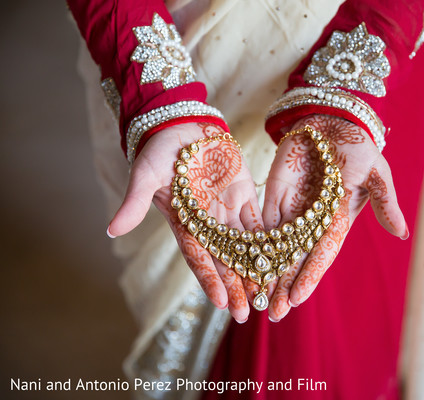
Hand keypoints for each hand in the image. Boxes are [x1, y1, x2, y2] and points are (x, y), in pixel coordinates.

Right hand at [107, 122, 262, 322]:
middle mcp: (209, 223)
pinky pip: (259, 221)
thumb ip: (135, 203)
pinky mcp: (244, 195)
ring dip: (256, 269)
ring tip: (268, 294)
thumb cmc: (159, 150)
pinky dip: (270, 239)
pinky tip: (282, 258)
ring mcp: (228, 211)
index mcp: (185, 223)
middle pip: (226, 260)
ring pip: (246, 246)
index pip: (199, 259)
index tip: (222, 304)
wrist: (181, 125)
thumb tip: (111, 230)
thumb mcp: (145, 176)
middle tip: (249, 313)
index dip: (210, 281)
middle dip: (236, 286)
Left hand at [262, 114, 408, 320]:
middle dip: (285, 284)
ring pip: (276, 247)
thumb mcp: (376, 171)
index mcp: (338, 219)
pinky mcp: (274, 196)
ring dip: (267, 272)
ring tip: (256, 297)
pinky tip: (241, 263)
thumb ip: (385, 202)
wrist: (330, 120)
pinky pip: (262, 224)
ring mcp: (292, 210)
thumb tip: (402, 234)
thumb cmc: (357, 145)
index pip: (322, 253)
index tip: (297, 298)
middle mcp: (313, 221)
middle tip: (272, 312)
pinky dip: (253, 244)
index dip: (310, 275)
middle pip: (296, 257)